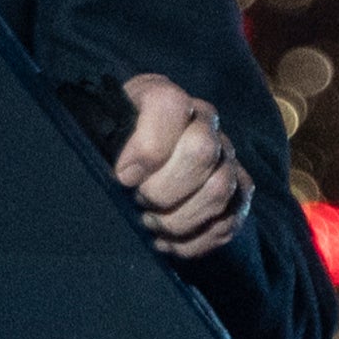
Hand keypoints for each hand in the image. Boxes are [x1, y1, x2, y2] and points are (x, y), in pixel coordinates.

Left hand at [111, 72, 253, 258]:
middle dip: (164, 189)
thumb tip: (127, 175)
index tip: (123, 176)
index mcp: (165, 96)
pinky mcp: (239, 194)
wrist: (135, 157)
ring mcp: (227, 157)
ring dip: (178, 220)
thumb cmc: (113, 142)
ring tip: (151, 223)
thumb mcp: (99, 126)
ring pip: (219, 191)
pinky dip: (193, 242)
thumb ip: (106, 135)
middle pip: (202, 151)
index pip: (169, 106)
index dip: (148, 147)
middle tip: (140, 201)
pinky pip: (227, 222)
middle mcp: (205, 122)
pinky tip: (167, 242)